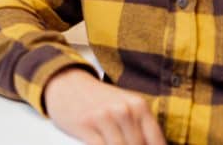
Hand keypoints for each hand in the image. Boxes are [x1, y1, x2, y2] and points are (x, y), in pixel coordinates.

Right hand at [45, 68, 164, 144]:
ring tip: (112, 143)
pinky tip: (101, 144)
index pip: (157, 142)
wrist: (65, 83)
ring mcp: (104, 117)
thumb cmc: (98, 100)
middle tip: (124, 143)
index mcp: (139, 105)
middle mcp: (123, 109)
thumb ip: (140, 127)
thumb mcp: (124, 106)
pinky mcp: (86, 125)